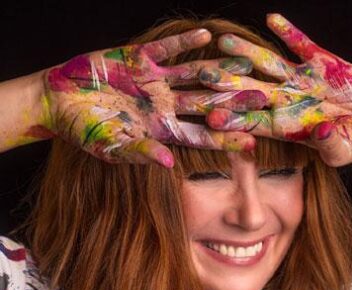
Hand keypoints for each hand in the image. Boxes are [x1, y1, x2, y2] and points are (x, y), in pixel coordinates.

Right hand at [39, 29, 264, 167]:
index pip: (201, 135)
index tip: (251, 142)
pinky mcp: (140, 58)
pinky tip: (207, 35)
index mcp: (163, 129)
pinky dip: (184, 42)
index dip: (224, 138)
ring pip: (194, 74)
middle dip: (233, 101)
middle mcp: (166, 104)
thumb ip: (140, 152)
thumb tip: (168, 163)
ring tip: (246, 62)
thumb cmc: (87, 131)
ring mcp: (155, 81)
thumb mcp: (112, 146)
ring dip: (218, 69)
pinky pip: (167, 49)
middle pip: (206, 102)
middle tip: (263, 99)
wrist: (60, 102)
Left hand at [200, 14, 351, 166]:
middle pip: (252, 90)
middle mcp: (287, 101)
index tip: (210, 116)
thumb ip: (330, 145)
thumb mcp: (343, 151)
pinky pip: (301, 44)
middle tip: (203, 74)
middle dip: (229, 83)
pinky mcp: (320, 61)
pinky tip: (272, 20)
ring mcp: (301, 79)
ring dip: (247, 52)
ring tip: (224, 40)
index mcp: (287, 126)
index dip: (233, 119)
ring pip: (269, 64)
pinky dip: (289, 32)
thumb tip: (320, 131)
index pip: (254, 122)